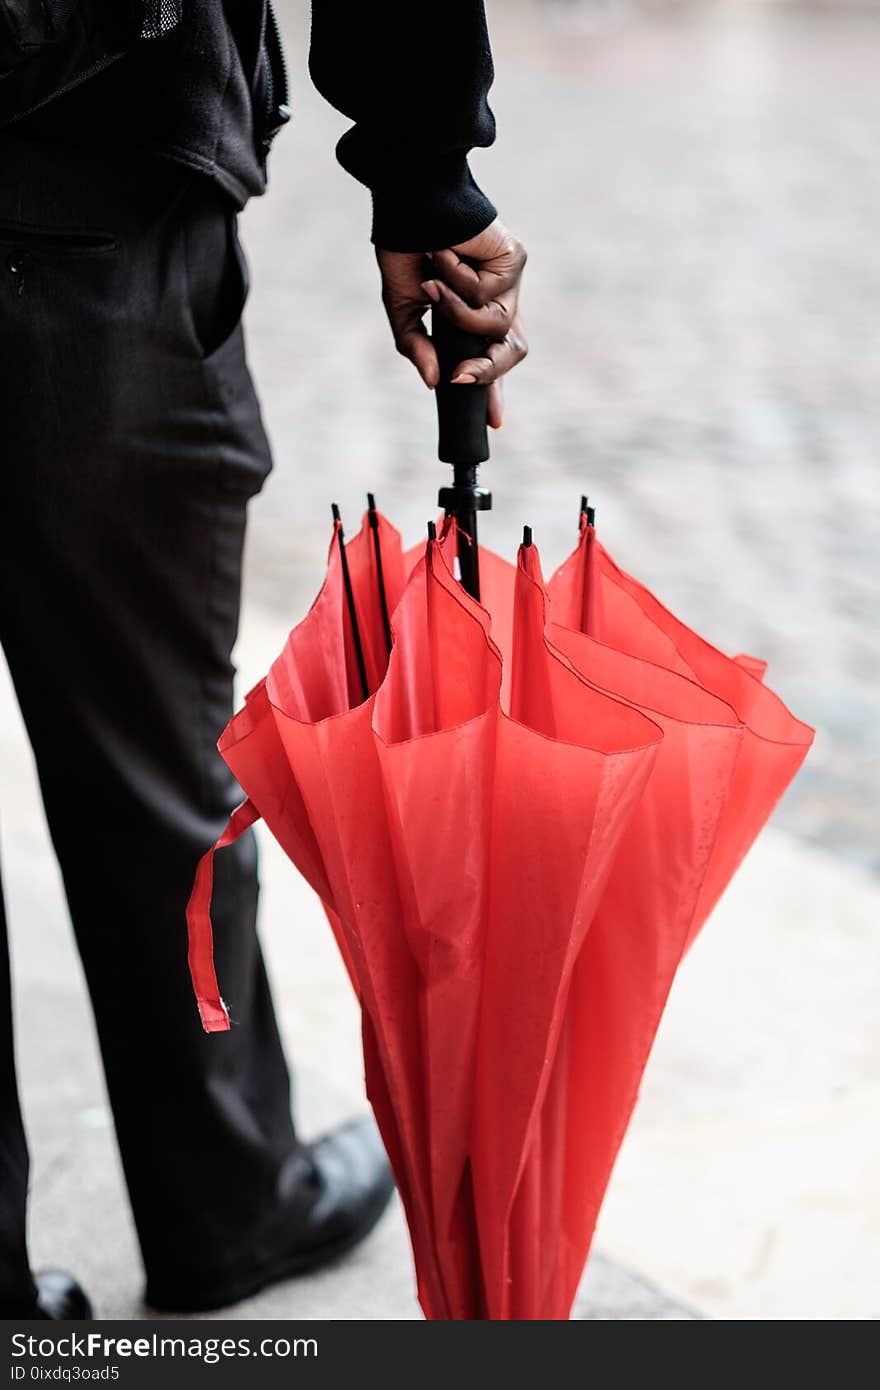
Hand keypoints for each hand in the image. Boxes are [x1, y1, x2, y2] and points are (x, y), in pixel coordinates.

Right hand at [376, 218, 526, 427]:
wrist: (411, 201)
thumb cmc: (406, 247)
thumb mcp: (403, 306)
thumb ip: (416, 345)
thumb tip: (432, 381)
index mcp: (475, 312)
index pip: (493, 356)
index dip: (493, 388)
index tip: (493, 422)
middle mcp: (497, 298)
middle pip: (514, 350)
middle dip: (490, 371)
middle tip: (461, 378)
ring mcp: (509, 280)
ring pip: (499, 327)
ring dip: (458, 315)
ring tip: (432, 286)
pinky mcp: (514, 260)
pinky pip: (488, 296)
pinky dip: (459, 284)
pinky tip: (445, 256)